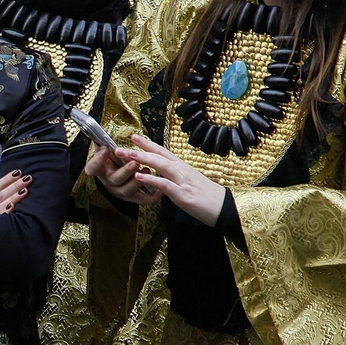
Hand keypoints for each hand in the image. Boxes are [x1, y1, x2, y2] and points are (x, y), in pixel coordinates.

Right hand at [0, 171, 29, 212]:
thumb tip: (12, 187)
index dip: (5, 179)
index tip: (17, 172)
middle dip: (13, 184)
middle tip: (26, 178)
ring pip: (1, 203)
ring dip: (14, 195)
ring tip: (26, 188)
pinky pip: (2, 217)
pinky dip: (8, 208)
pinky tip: (16, 204)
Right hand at [86, 140, 149, 205]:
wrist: (124, 167)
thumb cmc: (118, 157)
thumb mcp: (110, 149)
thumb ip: (108, 147)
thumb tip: (105, 147)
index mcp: (100, 169)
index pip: (91, 168)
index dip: (97, 161)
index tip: (105, 150)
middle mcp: (108, 182)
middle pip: (114, 180)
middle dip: (126, 171)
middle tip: (135, 163)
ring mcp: (119, 190)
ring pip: (126, 190)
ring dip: (138, 182)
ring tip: (147, 171)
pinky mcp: (132, 196)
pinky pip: (141, 199)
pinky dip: (151, 196)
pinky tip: (159, 189)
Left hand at [112, 134, 226, 225]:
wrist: (225, 207)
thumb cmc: (207, 196)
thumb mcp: (189, 182)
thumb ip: (175, 176)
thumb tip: (163, 174)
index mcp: (182, 167)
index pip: (162, 151)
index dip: (148, 144)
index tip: (134, 137)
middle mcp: (181, 170)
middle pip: (158, 155)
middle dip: (138, 149)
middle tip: (119, 146)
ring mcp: (182, 181)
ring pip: (160, 165)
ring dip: (142, 158)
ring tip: (127, 154)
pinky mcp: (183, 194)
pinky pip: (165, 184)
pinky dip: (152, 179)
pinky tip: (139, 175)